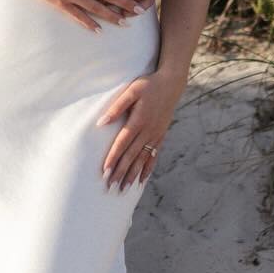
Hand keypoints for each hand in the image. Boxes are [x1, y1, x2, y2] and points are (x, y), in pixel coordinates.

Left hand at [96, 70, 183, 190]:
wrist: (172, 84)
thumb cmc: (148, 85)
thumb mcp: (131, 91)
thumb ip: (117, 107)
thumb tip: (101, 122)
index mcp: (138, 121)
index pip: (122, 144)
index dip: (114, 158)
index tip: (105, 172)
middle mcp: (148, 131)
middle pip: (131, 156)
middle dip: (121, 172)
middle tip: (111, 187)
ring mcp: (155, 135)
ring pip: (142, 159)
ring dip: (133, 174)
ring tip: (124, 188)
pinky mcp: (160, 135)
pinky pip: (153, 156)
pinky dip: (147, 168)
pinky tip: (142, 179)